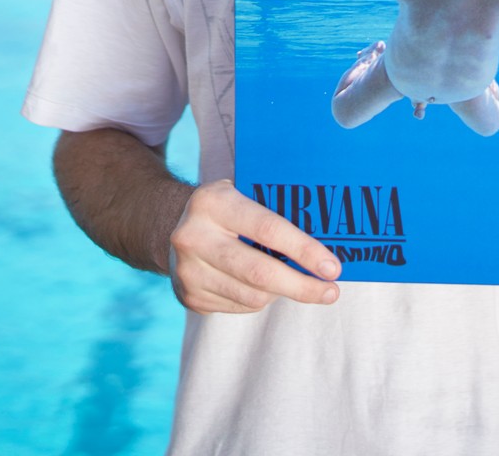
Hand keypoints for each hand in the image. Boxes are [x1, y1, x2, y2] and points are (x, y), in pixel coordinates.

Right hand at [168, 180, 341, 312]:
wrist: (166, 225)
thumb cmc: (224, 208)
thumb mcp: (241, 191)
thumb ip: (273, 207)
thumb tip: (327, 236)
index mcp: (213, 203)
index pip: (268, 229)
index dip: (303, 250)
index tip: (332, 267)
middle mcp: (194, 237)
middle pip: (260, 272)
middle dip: (302, 286)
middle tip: (331, 292)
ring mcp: (188, 271)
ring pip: (252, 296)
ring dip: (283, 293)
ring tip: (300, 284)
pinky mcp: (189, 296)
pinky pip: (239, 307)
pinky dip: (260, 299)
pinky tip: (267, 287)